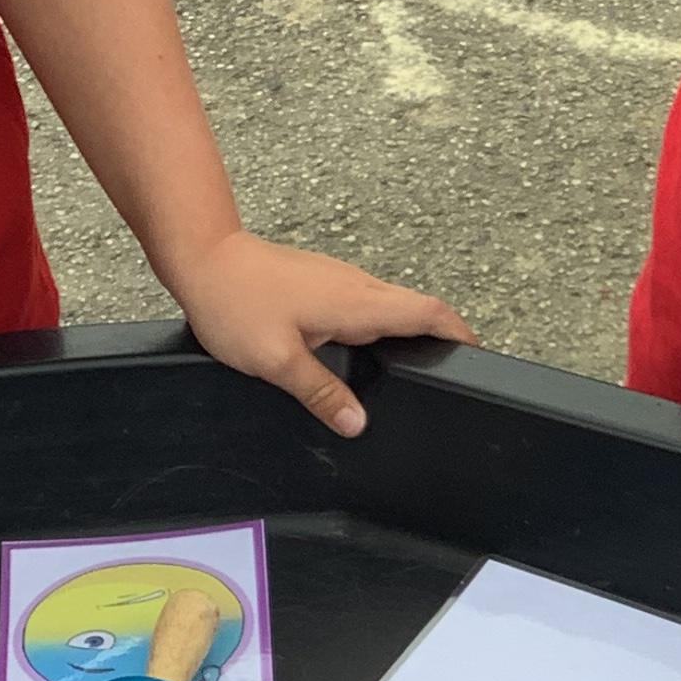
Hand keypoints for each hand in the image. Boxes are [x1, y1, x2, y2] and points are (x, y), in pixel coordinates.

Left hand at [162, 233, 475, 437]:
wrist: (204, 257)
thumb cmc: (235, 303)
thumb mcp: (277, 361)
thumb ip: (322, 394)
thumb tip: (357, 424)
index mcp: (357, 304)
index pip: (428, 312)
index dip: (459, 333)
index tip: (477, 355)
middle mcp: (357, 286)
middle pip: (417, 309)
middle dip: (440, 337)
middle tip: (447, 372)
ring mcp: (341, 280)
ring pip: (390, 306)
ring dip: (408, 331)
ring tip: (409, 370)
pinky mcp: (323, 281)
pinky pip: (367, 304)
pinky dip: (380, 326)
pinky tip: (362, 353)